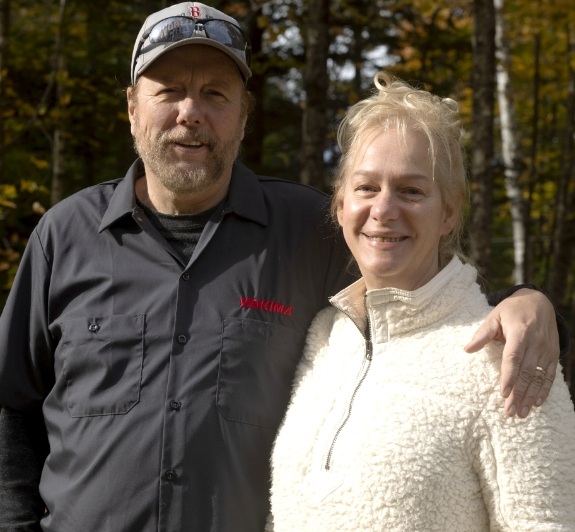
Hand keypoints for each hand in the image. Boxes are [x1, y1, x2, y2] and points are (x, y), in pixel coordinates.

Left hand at [464, 289, 558, 417]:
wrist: (539, 301)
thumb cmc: (511, 310)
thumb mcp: (494, 316)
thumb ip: (482, 334)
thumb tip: (467, 349)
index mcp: (520, 332)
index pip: (513, 358)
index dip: (509, 377)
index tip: (503, 393)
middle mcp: (536, 343)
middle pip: (526, 372)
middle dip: (518, 394)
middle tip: (510, 412)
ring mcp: (546, 350)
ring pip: (538, 377)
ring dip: (530, 397)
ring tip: (521, 413)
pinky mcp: (553, 354)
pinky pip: (549, 375)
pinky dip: (544, 390)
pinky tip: (536, 403)